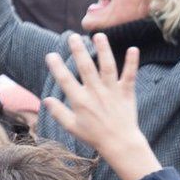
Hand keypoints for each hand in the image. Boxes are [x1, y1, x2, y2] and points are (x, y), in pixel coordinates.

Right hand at [43, 33, 161, 179]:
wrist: (119, 143)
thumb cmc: (94, 136)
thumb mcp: (72, 127)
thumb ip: (58, 112)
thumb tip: (46, 99)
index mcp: (80, 101)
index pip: (65, 80)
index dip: (57, 67)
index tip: (50, 54)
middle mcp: (95, 93)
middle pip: (85, 68)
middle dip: (78, 51)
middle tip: (73, 37)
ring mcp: (111, 91)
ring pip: (107, 66)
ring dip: (103, 50)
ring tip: (99, 36)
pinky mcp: (126, 92)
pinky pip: (130, 75)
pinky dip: (132, 62)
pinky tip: (133, 49)